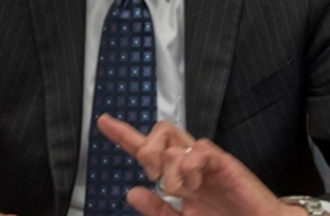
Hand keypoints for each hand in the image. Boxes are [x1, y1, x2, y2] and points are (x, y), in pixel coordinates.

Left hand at [96, 114, 301, 215]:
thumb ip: (158, 210)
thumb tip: (132, 191)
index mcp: (181, 179)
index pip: (148, 152)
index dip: (125, 136)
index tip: (103, 122)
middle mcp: (192, 166)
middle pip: (160, 132)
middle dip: (146, 147)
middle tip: (152, 174)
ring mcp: (208, 163)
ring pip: (175, 138)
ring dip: (168, 164)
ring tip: (180, 189)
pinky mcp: (226, 163)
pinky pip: (199, 149)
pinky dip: (189, 165)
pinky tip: (193, 184)